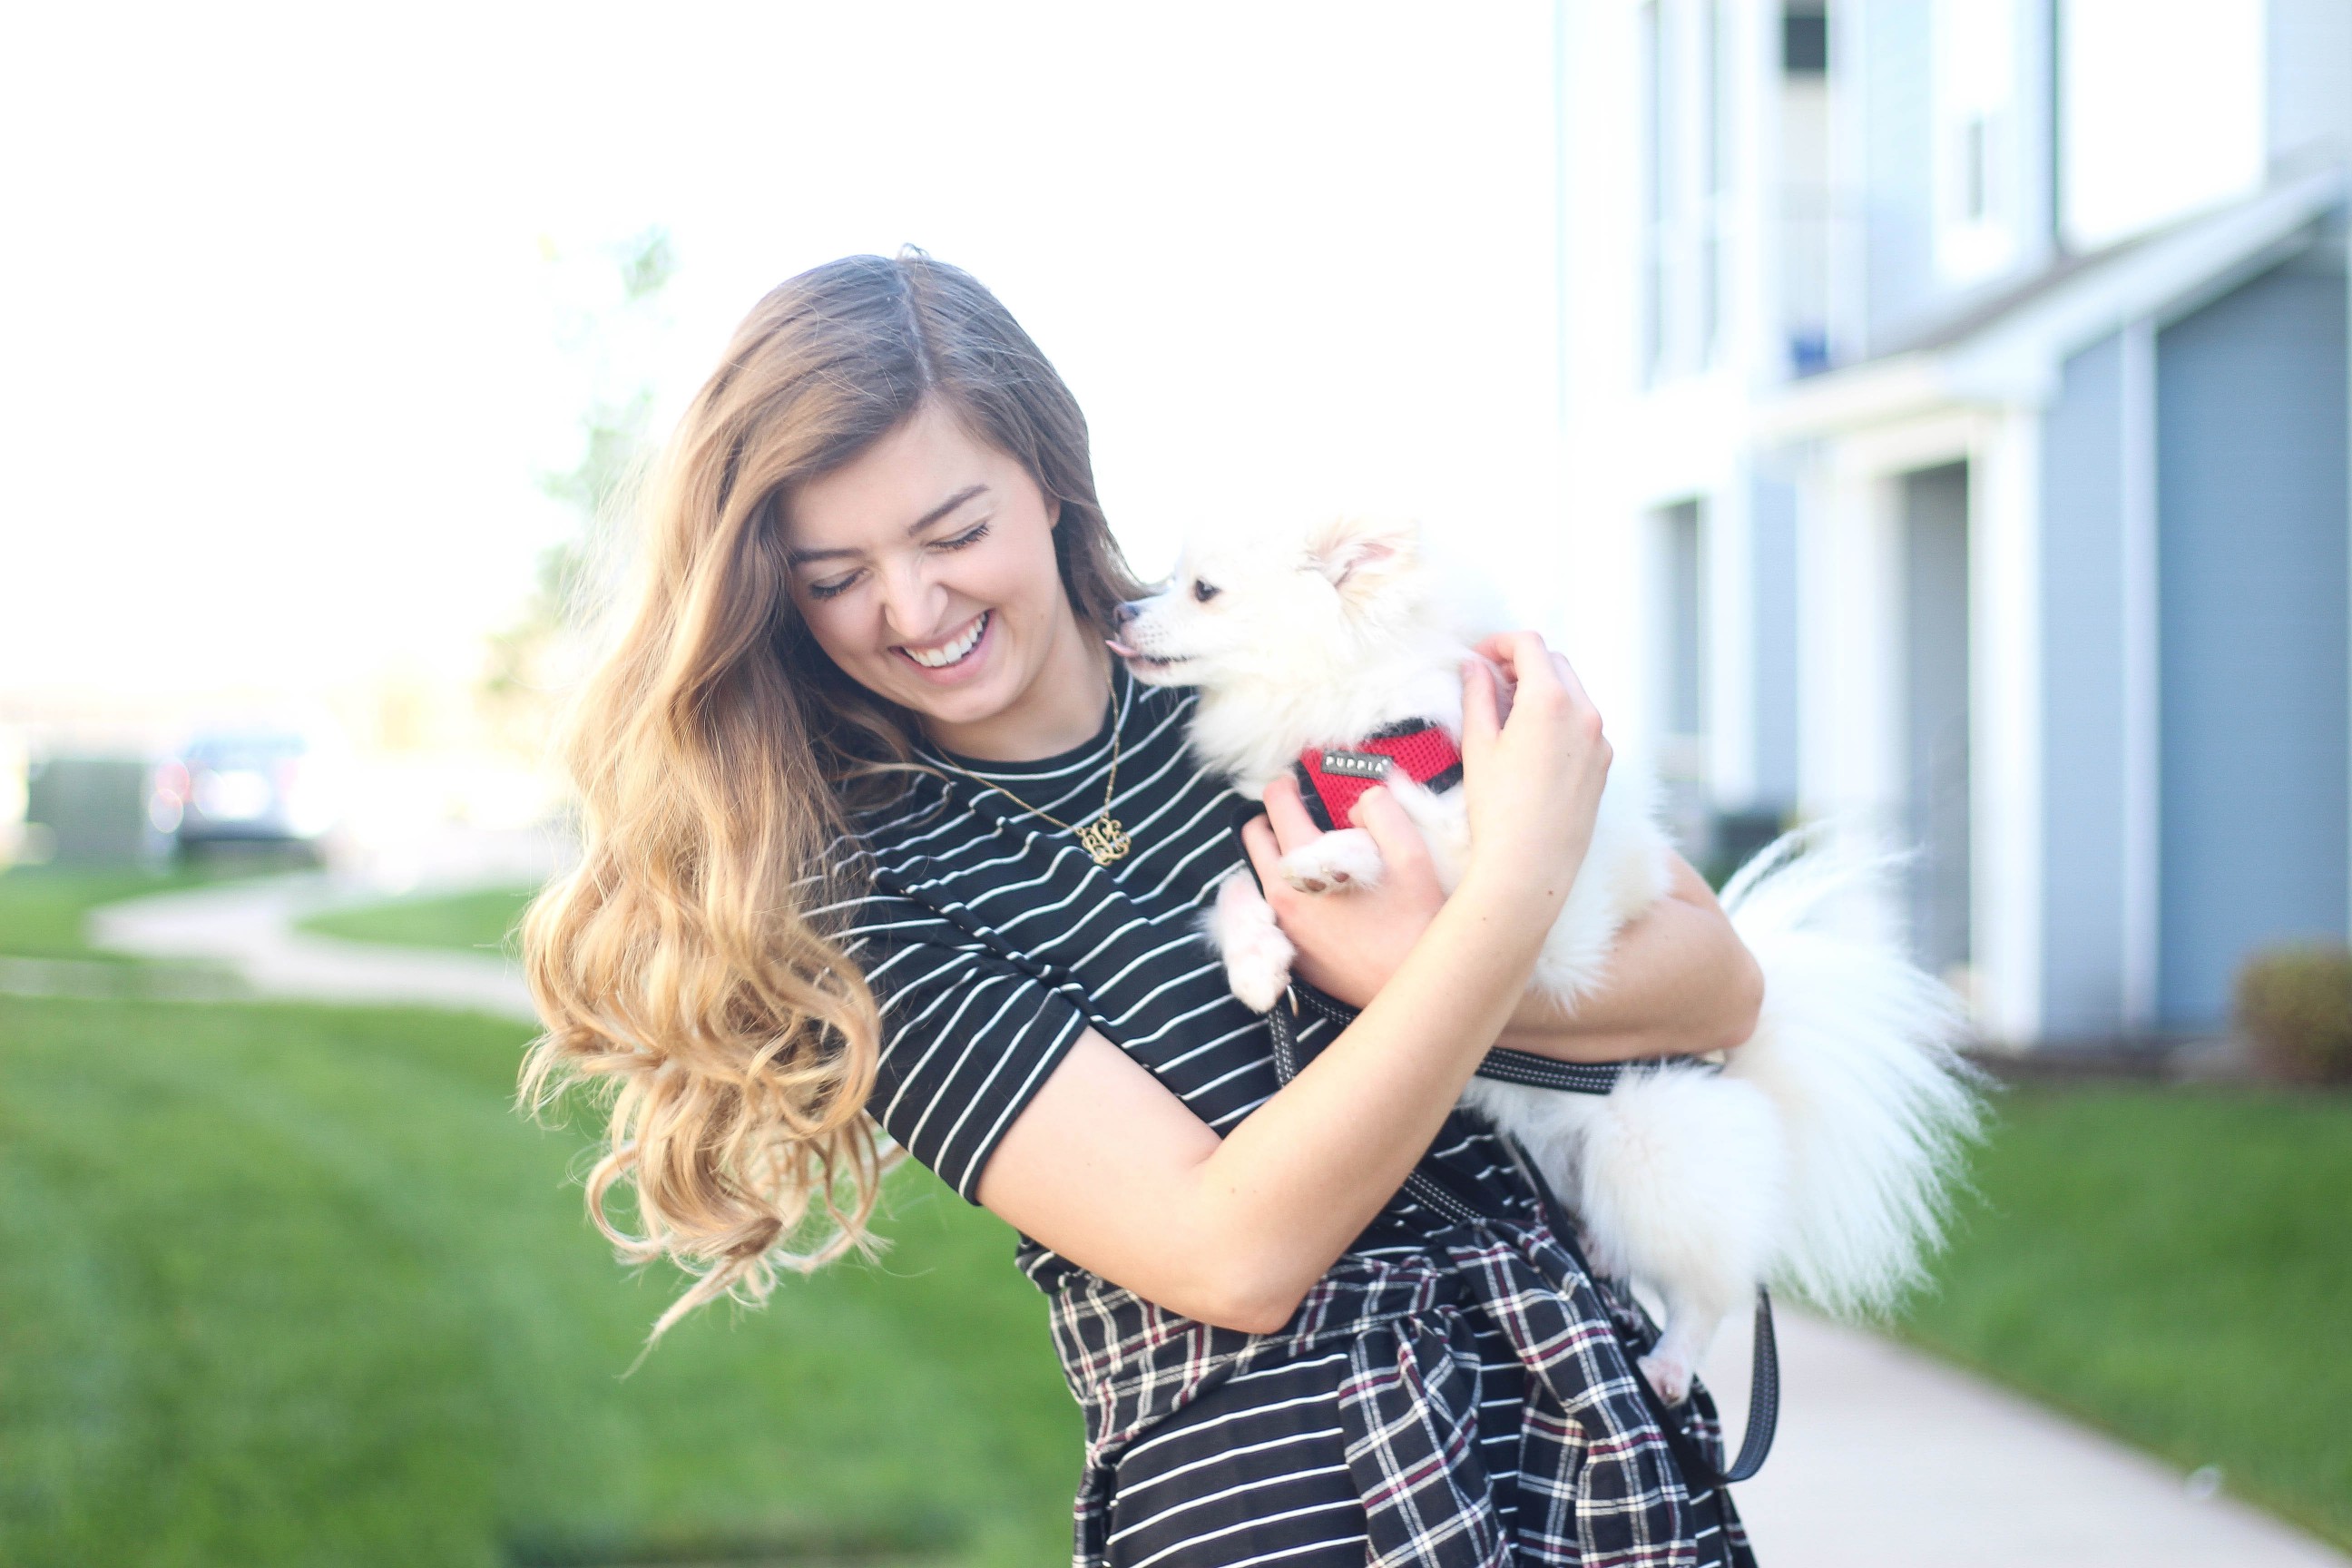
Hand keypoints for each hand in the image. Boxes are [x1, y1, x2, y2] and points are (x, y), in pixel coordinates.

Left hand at [1238, 774, 1444, 1008]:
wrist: (1413, 985)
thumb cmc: (1415, 920)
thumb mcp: (1411, 854)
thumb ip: (1381, 811)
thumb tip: (1358, 803)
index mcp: (1306, 863)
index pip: (1276, 805)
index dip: (1286, 785)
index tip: (1296, 782)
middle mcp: (1282, 893)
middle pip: (1253, 837)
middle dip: (1272, 818)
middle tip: (1300, 815)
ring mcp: (1282, 925)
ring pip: (1259, 873)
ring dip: (1277, 854)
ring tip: (1312, 853)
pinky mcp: (1290, 949)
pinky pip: (1272, 907)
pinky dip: (1286, 890)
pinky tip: (1318, 893)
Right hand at [1459, 631, 1610, 912]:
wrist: (1531, 866)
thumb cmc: (1497, 809)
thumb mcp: (1478, 746)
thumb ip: (1477, 695)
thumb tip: (1474, 666)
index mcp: (1550, 701)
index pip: (1529, 645)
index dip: (1499, 643)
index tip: (1477, 659)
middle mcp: (1584, 713)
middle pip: (1555, 663)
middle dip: (1522, 663)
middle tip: (1489, 683)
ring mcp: (1600, 739)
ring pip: (1573, 692)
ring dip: (1542, 689)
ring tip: (1508, 714)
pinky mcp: (1604, 764)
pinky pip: (1584, 724)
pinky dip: (1559, 717)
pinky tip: (1533, 744)